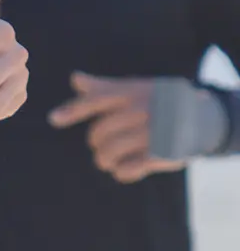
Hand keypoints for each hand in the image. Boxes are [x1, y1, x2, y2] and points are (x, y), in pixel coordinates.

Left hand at [48, 72, 185, 182]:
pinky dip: (120, 172)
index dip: (72, 110)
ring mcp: (148, 133)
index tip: (53, 119)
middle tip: (99, 146)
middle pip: (99, 132)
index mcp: (128, 93)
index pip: (94, 101)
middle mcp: (136, 111)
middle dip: (95, 142)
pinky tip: (121, 169)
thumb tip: (74, 78)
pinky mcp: (159, 154)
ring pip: (109, 152)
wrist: (197, 115)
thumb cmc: (156, 99)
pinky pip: (127, 169)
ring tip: (105, 159)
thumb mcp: (132, 87)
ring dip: (103, 159)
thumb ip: (102, 86)